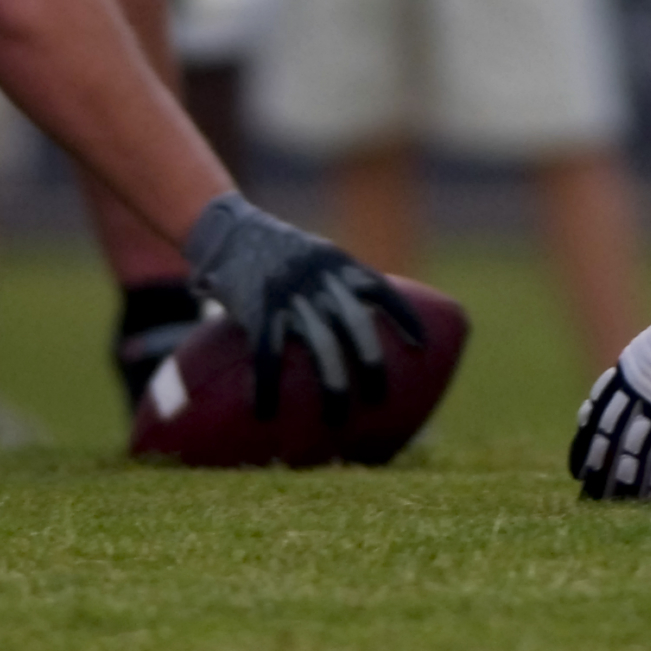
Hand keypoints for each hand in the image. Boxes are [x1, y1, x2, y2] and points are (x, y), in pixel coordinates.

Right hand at [182, 193, 422, 419]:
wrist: (229, 230)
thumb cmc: (276, 251)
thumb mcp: (315, 255)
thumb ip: (338, 284)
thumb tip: (360, 328)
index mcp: (338, 264)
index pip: (382, 290)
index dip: (404, 319)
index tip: (421, 347)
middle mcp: (320, 277)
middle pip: (356, 325)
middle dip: (371, 365)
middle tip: (378, 399)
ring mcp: (290, 293)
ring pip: (320, 346)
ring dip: (332, 386)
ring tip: (337, 419)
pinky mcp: (258, 307)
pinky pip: (267, 354)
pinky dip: (267, 386)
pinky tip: (266, 412)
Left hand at [570, 237, 650, 500]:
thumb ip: (648, 367)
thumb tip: (645, 380)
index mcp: (628, 373)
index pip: (599, 416)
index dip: (588, 444)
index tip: (578, 468)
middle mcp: (636, 393)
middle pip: (612, 440)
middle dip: (601, 472)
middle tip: (588, 500)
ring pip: (636, 454)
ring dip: (627, 485)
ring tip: (615, 509)